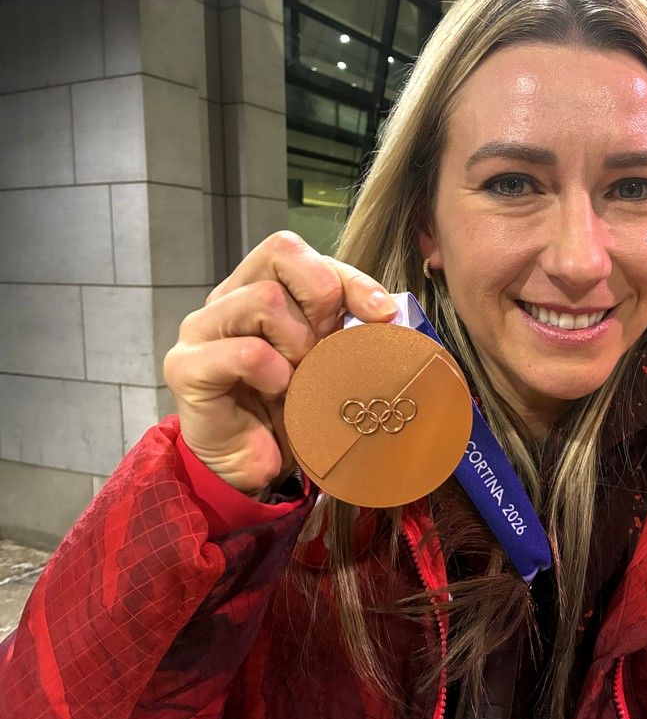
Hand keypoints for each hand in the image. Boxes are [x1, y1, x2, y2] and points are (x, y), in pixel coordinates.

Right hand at [163, 231, 398, 497]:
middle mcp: (229, 298)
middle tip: (328, 346)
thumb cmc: (292, 407)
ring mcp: (203, 328)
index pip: (298, 251)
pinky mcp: (187, 366)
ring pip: (264, 299)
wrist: (253, 467)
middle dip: (321, 298)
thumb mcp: (329, 360)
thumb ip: (348, 327)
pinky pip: (246, 352)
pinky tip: (280, 392)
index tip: (382, 314)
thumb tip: (388, 310)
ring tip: (299, 377)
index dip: (346, 276)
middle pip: (281, 253)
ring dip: (298, 342)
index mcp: (260, 286)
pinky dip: (275, 373)